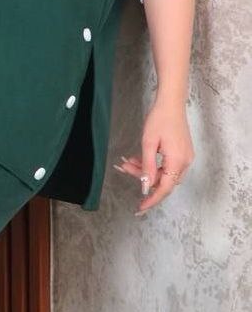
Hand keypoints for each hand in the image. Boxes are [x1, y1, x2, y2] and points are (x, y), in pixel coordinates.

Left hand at [113, 100, 193, 214]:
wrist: (171, 103)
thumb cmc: (159, 119)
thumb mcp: (148, 144)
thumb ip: (147, 167)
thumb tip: (145, 186)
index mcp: (178, 161)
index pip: (165, 188)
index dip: (151, 200)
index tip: (140, 208)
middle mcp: (185, 162)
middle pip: (163, 181)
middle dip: (143, 178)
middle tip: (125, 169)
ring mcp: (185, 157)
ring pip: (163, 173)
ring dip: (145, 170)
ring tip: (128, 161)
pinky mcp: (182, 153)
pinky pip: (166, 166)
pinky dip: (152, 165)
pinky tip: (138, 158)